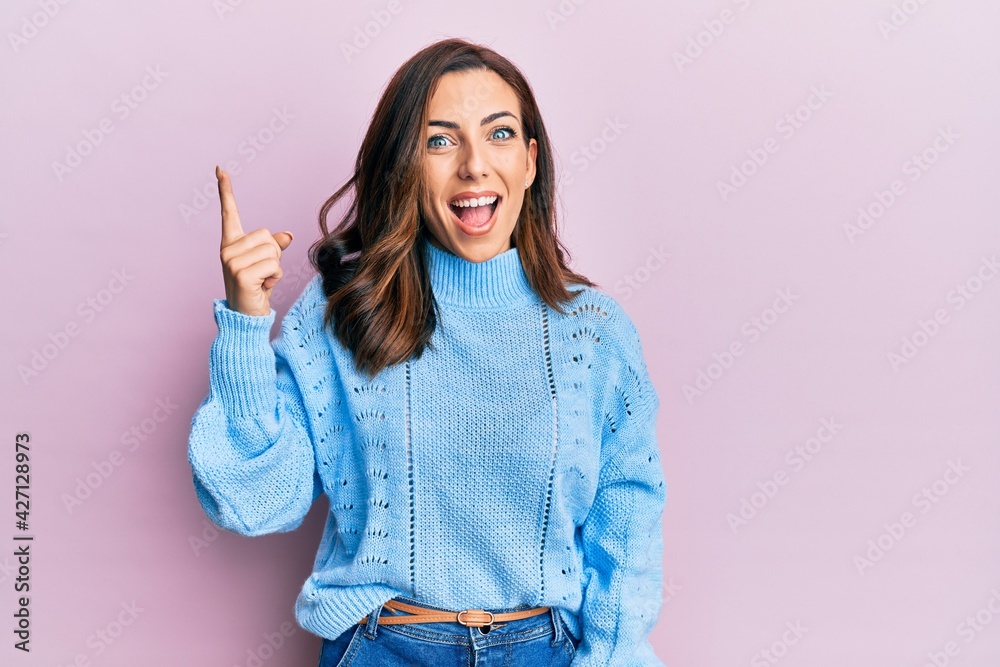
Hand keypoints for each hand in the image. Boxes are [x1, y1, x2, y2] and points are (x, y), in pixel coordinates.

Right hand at [216, 166, 293, 316]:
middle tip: (262, 274)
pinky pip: (274, 265)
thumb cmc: (255, 289)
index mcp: (231, 243)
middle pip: (267, 236)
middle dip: (274, 255)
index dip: (225, 190)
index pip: (229, 213)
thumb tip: (288, 236)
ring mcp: (231, 261)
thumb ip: (274, 247)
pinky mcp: (241, 274)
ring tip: (261, 281)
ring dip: (275, 268)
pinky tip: (262, 288)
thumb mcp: (265, 264)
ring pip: (273, 251)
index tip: (220, 169)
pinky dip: (275, 278)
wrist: (245, 318)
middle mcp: (227, 249)